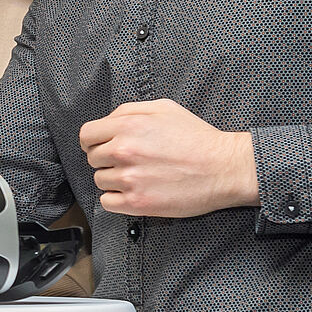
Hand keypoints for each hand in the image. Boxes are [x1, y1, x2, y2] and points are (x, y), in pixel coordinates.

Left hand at [79, 99, 258, 217]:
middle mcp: (124, 151)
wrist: (225, 168)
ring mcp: (129, 179)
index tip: (104, 146)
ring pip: (100, 180)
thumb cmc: (197, 138)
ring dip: (114, 179)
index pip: (86, 135)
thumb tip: (107, 122)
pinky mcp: (137, 203)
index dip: (94, 141)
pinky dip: (117, 199)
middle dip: (107, 159)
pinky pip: (107, 202)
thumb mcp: (164, 108)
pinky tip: (135, 191)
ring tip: (139, 176)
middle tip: (131, 161)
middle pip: (93, 158)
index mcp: (128, 126)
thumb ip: (128, 110)